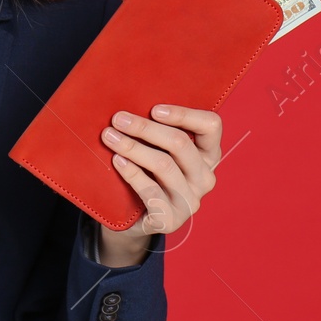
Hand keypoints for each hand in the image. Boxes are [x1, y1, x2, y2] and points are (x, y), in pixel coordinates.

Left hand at [98, 104, 222, 264]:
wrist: (134, 218)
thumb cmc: (147, 172)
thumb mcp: (158, 150)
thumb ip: (157, 131)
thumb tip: (131, 102)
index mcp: (208, 155)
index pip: (211, 126)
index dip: (184, 114)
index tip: (154, 109)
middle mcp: (204, 178)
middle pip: (180, 144)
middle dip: (145, 128)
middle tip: (118, 119)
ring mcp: (190, 201)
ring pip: (163, 164)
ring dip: (133, 147)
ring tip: (110, 137)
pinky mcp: (171, 219)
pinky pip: (151, 190)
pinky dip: (132, 173)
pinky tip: (117, 161)